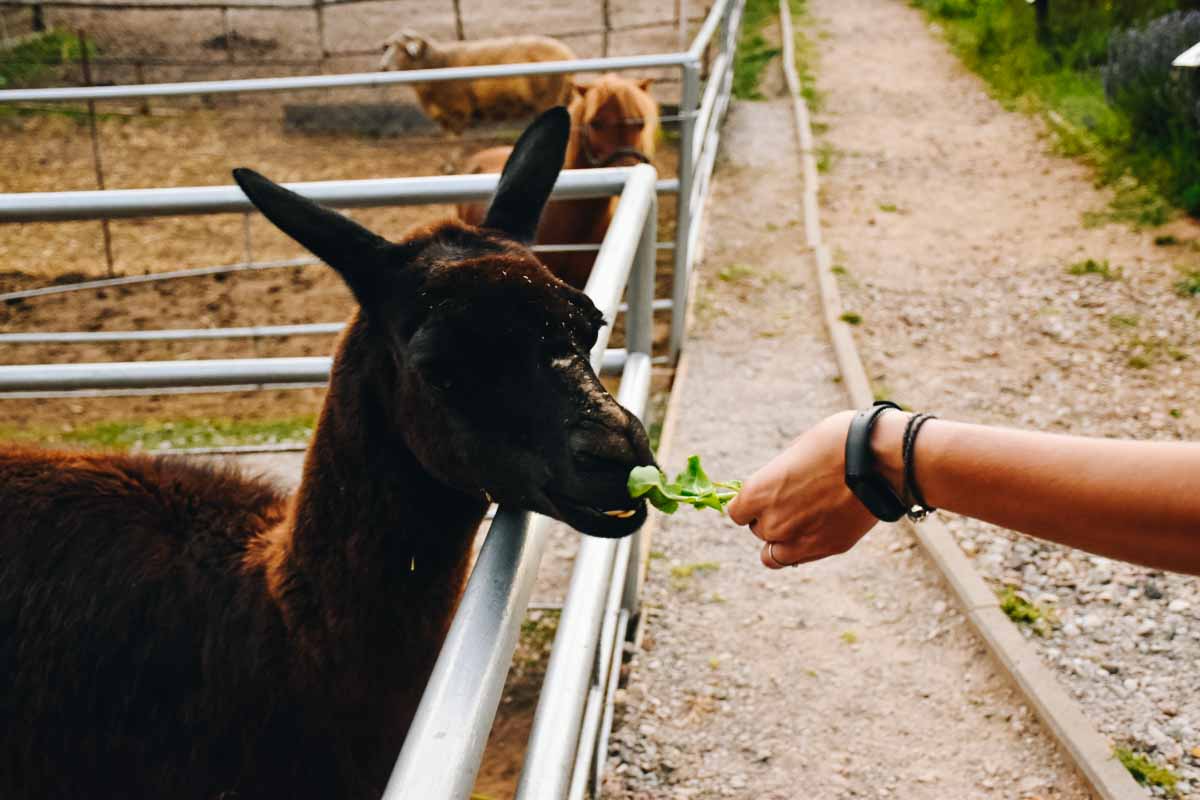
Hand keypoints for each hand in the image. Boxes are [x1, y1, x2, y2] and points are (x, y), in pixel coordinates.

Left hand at [727, 411, 887, 568]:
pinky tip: (817, 530)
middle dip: (770, 517)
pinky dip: (801, 549)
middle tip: (794, 501)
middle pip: (758, 530)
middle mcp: (772, 522)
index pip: (736, 512)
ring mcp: (798, 540)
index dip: (749, 504)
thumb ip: (778, 478)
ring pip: (773, 554)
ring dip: (781, 540)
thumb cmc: (837, 443)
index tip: (764, 496)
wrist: (879, 461)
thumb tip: (775, 487)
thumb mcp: (796, 451)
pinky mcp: (825, 549)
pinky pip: (799, 559)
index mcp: (758, 493)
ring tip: (801, 521)